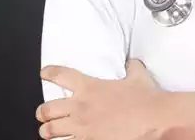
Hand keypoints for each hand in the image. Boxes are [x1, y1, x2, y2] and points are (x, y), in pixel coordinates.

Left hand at [37, 59, 167, 139]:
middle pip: (47, 109)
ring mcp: (81, 128)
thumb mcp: (138, 75)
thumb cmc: (145, 98)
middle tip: (44, 112)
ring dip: (48, 130)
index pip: (61, 75)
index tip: (45, 73)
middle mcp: (81, 107)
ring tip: (49, 131)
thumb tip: (131, 63)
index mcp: (90, 87)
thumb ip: (131, 67)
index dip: (50, 73)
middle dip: (42, 112)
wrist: (151, 118)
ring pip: (50, 131)